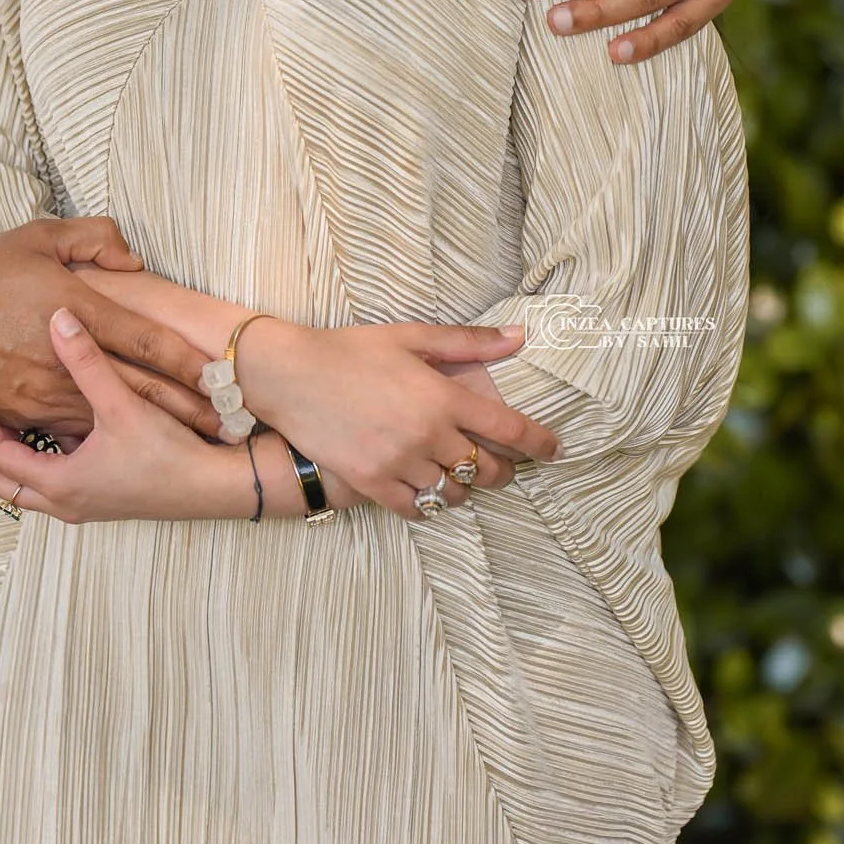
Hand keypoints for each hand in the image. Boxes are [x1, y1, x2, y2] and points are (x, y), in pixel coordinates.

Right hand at [0, 218, 218, 436]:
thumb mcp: (38, 235)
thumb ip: (93, 239)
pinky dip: (102, 440)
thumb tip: (133, 260)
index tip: (220, 374)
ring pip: (111, 417)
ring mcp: (45, 393)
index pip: (146, 340)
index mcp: (76, 312)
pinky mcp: (23, 413)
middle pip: (140, 389)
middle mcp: (66, 360)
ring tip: (193, 443)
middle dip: (186, 408)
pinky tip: (128, 452)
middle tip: (225, 425)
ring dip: (151, 430)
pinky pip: (71, 430)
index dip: (187, 359)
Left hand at [0, 310, 248, 522]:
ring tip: (6, 414)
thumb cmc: (169, 454)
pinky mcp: (105, 498)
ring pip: (30, 485)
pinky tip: (55, 426)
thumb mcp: (124, 404)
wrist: (214, 488)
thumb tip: (60, 317)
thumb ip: (88, 360)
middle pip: (5, 481)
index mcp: (61, 483)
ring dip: (15, 453)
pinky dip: (42, 458)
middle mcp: (66, 502)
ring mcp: (86, 504)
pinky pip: (56, 482)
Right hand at [69, 263, 526, 499]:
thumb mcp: (410, 337)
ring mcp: (399, 463)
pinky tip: (425, 490)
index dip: (540, 443)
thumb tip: (519, 335)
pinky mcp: (372, 484)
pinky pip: (416, 508)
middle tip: (501, 463)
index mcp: (441, 396)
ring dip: (464, 486)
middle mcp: (427, 435)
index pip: (509, 429)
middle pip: (488, 469)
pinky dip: (428, 503)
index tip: (554, 450)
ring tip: (457, 473)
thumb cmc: (349, 350)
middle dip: (503, 469)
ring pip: (454, 492)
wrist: (288, 375)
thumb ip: (467, 342)